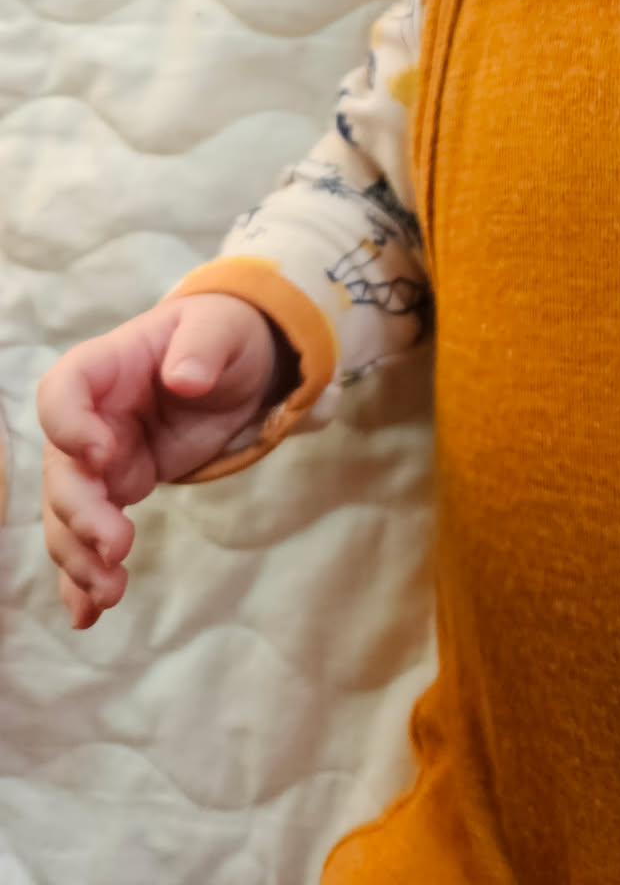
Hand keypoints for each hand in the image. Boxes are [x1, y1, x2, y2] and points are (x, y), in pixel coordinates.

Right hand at [38, 294, 281, 629]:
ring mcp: (100, 459)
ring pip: (68, 514)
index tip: (104, 454)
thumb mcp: (222, 330)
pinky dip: (83, 576)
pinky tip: (88, 614)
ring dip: (80, 556)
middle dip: (80, 514)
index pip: (61, 392)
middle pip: (61, 470)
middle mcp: (90, 418)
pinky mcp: (120, 489)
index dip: (70, 425)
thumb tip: (186, 378)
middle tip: (116, 547)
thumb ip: (202, 349)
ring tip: (110, 593)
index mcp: (105, 368)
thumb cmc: (223, 335)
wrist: (234, 362)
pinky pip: (89, 535)